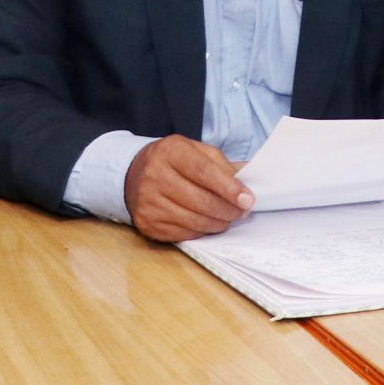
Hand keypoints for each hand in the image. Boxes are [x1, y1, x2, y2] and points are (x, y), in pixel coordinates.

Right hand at [124, 136, 250, 242]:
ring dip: (218, 223)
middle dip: (228, 209)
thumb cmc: (173, 161)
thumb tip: (250, 177)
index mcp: (169, 151)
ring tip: (228, 218)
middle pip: (200, 200)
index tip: (248, 199)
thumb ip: (221, 164)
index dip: (228, 188)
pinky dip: (202, 231)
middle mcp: (154, 175)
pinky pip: (183, 233)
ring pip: (194, 220)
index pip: (203, 172)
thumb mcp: (195, 151)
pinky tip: (208, 223)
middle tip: (243, 212)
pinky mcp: (147, 223)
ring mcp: (148, 201)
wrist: (134, 174)